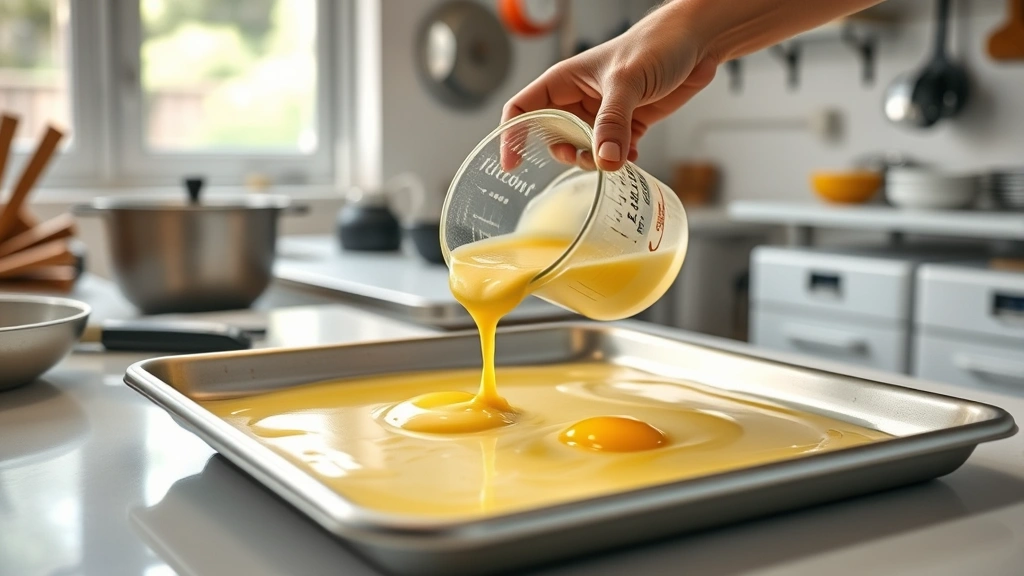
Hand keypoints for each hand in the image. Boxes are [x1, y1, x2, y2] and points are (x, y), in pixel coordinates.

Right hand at [502, 4, 718, 171]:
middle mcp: (579, 99)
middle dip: (564, 154)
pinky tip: (633, 158)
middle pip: (552, 136)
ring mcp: (603, 114)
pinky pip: (613, 153)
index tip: (513, 164)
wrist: (696, 42)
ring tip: (612, 159)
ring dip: (594, 161)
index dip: (512, 135)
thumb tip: (604, 160)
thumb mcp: (627, 82)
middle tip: (582, 159)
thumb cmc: (654, 45)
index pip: (524, 108)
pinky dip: (620, 161)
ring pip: (583, 149)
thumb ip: (613, 122)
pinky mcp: (628, 125)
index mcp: (564, 81)